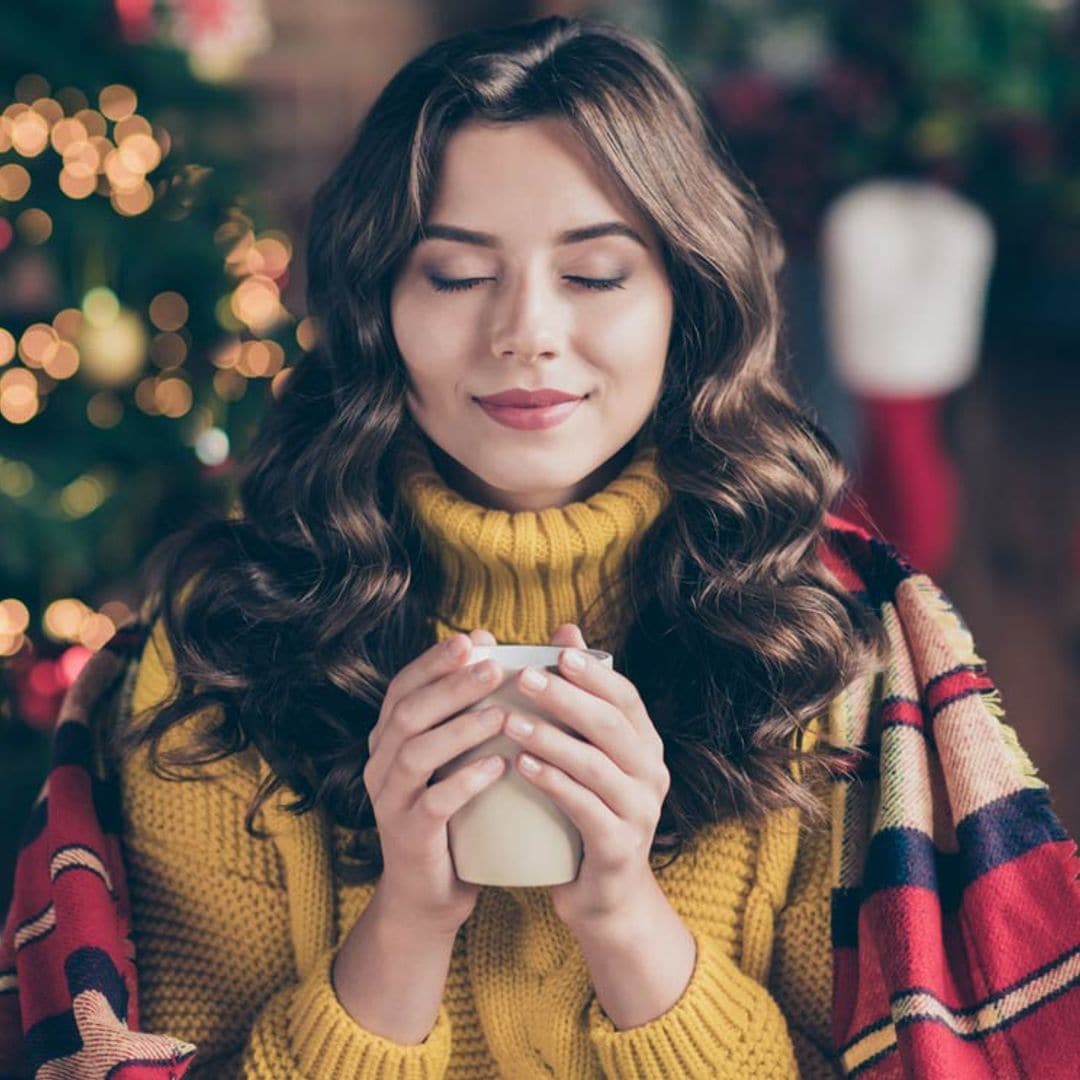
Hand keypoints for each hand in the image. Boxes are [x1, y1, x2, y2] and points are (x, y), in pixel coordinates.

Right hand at [363, 627, 504, 936]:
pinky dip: (466, 781)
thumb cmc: (454, 815)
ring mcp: (390, 801)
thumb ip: (467, 710)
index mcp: (389, 740)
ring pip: (416, 753)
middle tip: (493, 665)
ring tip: (502, 714)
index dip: (435, 661)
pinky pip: (434, 803)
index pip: (403, 687)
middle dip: (451, 684)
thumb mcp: (455, 758)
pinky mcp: (409, 836)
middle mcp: (381, 764)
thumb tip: (493, 649)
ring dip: (460, 728)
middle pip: (408, 712)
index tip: (474, 639)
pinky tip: (499, 766)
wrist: (430, 896)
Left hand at [504, 623, 670, 931]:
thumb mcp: (587, 752)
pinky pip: (585, 808)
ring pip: (596, 765)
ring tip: (510, 721)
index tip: (556, 653)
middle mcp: (650, 773)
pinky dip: (553, 783)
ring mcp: (640, 812)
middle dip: (567, 698)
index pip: (625, 698)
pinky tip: (522, 766)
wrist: (603, 896)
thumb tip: (565, 629)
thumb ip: (578, 695)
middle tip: (523, 679)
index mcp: (645, 745)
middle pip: (611, 725)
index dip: (594, 674)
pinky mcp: (619, 847)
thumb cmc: (586, 811)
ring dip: (551, 738)